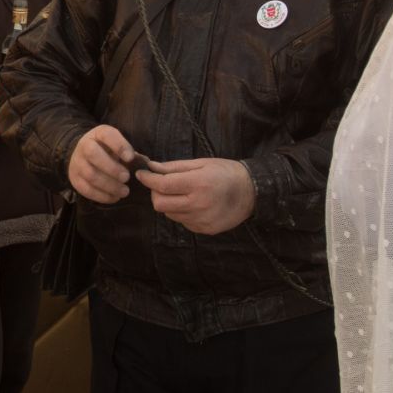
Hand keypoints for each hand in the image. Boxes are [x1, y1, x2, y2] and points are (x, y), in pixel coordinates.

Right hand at [67, 125, 137, 203]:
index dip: (119, 146)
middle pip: (93, 155)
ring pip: (90, 175)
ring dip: (109, 185)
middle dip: (112, 168)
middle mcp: (84, 146)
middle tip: (126, 177)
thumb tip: (146, 164)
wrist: (80, 154)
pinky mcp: (74, 179)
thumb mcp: (116, 145)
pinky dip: (102, 196)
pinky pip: (86, 189)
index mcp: (98, 134)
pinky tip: (114, 197)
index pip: (106, 135)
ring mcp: (77, 163)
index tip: (130, 158)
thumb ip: (130, 153)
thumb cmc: (105, 149)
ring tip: (124, 191)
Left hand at [134, 157, 255, 233]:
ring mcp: (202, 220)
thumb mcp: (201, 163)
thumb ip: (174, 167)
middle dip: (155, 193)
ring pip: (169, 214)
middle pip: (159, 204)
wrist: (252, 192)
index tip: (140, 174)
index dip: (148, 179)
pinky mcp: (205, 230)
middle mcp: (198, 204)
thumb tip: (151, 166)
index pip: (162, 185)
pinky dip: (180, 212)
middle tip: (160, 184)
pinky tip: (192, 203)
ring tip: (180, 193)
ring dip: (168, 203)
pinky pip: (182, 221)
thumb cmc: (225, 172)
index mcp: (198, 184)